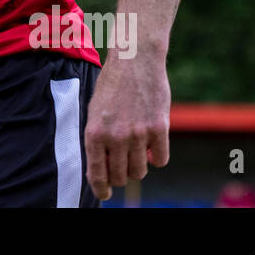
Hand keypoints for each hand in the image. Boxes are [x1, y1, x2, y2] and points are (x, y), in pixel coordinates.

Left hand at [84, 55, 170, 200]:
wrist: (135, 60)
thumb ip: (98, 139)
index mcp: (94, 132)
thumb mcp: (95, 111)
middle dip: (120, 176)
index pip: (97, 174)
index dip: (101, 189)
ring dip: (138, 167)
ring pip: (140, 172)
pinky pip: (160, 159)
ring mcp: (138, 134)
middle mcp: (115, 136)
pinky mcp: (159, 128)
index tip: (105, 194)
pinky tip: (151, 148)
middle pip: (120, 177)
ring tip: (136, 153)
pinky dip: (156, 158)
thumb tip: (102, 169)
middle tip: (122, 165)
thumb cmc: (113, 85)